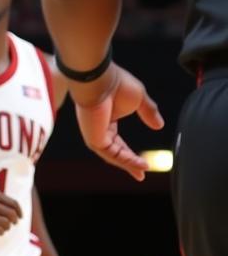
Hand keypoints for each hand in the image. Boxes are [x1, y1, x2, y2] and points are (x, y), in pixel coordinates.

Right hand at [0, 192, 21, 234]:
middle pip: (11, 214)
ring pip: (5, 223)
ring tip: (4, 228)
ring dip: (7, 228)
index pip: (13, 203)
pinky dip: (1, 232)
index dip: (19, 212)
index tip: (20, 217)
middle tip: (12, 224)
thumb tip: (16, 211)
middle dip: (14, 221)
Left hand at [72, 64, 163, 181]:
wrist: (100, 80)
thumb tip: (160, 126)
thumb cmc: (116, 84)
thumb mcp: (139, 99)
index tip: (145, 164)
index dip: (131, 154)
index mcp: (107, 122)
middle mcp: (100, 131)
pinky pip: (112, 154)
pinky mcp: (94, 139)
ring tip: (143, 171)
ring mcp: (95, 136)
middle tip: (141, 175)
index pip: (119, 143)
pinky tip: (139, 164)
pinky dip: (126, 160)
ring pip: (114, 156)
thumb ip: (149, 112)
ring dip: (129, 164)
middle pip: (116, 153)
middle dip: (129, 164)